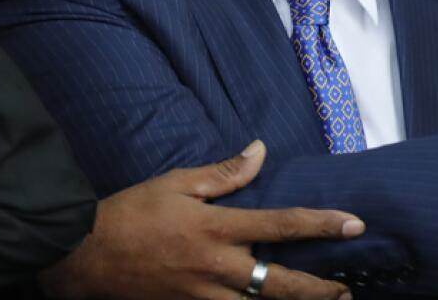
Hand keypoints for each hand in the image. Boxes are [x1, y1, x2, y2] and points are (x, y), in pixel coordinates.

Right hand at [40, 141, 362, 299]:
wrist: (82, 255)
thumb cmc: (131, 213)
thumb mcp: (177, 183)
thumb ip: (224, 173)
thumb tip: (260, 151)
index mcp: (217, 228)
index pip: (282, 225)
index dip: (321, 225)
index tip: (355, 225)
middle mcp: (216, 267)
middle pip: (280, 284)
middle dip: (319, 290)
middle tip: (348, 289)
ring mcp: (202, 297)